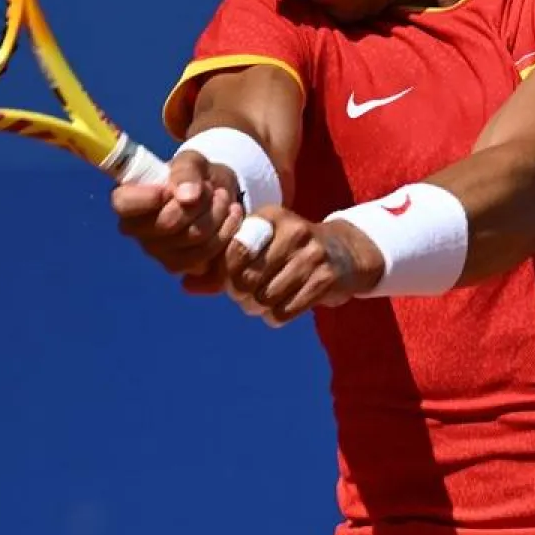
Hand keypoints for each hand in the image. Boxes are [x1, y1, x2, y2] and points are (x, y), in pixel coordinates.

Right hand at [110, 149, 245, 292]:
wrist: (216, 196)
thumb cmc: (194, 176)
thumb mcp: (192, 162)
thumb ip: (186, 172)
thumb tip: (187, 196)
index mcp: (128, 200)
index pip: (124, 203)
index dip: (149, 197)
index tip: (171, 188)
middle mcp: (136, 230)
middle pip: (167, 222)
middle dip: (199, 202)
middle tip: (211, 189)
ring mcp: (156, 252)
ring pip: (192, 238)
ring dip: (216, 215)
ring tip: (223, 198)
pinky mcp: (179, 267)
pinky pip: (206, 255)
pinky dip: (225, 233)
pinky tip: (231, 216)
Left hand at [223, 207, 384, 326]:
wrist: (345, 253)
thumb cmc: (290, 250)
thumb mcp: (263, 241)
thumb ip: (226, 259)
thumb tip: (189, 284)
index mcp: (271, 216)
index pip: (236, 249)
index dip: (226, 272)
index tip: (230, 280)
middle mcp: (293, 231)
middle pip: (248, 277)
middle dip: (239, 295)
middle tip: (244, 297)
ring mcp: (313, 255)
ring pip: (266, 297)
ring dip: (257, 308)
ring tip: (259, 304)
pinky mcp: (326, 279)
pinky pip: (286, 310)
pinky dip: (275, 317)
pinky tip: (276, 311)